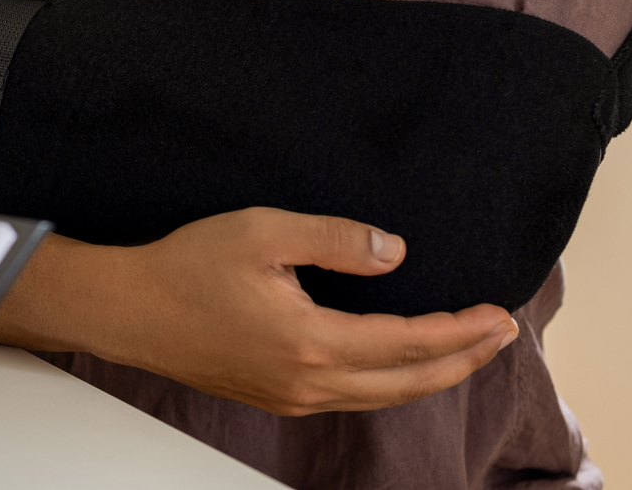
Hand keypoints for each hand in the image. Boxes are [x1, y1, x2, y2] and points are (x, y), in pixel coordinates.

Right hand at [0, 208, 520, 415]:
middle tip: (503, 335)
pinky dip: (392, 383)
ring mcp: (292, 397)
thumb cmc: (185, 266)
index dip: (462, 330)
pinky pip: (353, 399)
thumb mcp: (261, 231)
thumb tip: (395, 253)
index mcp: (311, 341)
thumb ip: (334, 238)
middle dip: (464, 359)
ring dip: (432, 375)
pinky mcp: (275, 397)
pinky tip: (399, 363)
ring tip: (464, 349)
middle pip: (409, 383)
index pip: (410, 343)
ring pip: (383, 397)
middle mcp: (309, 382)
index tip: (500, 313)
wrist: (128, 310)